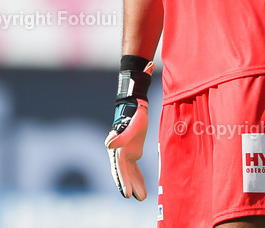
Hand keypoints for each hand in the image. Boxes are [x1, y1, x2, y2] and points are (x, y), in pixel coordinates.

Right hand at [105, 56, 153, 200]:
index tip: (121, 178)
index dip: (118, 168)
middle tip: (128, 194)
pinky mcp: (132, 154)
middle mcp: (118, 147)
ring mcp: (124, 152)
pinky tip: (143, 194)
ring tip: (140, 197)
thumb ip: (141, 86)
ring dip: (133, 185)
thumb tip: (147, 67)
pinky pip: (134, 171)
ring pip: (127, 173)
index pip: (116, 154)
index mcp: (118, 137)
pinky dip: (138, 182)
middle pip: (120, 168)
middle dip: (124, 181)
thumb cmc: (135, 105)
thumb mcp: (139, 103)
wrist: (133, 106)